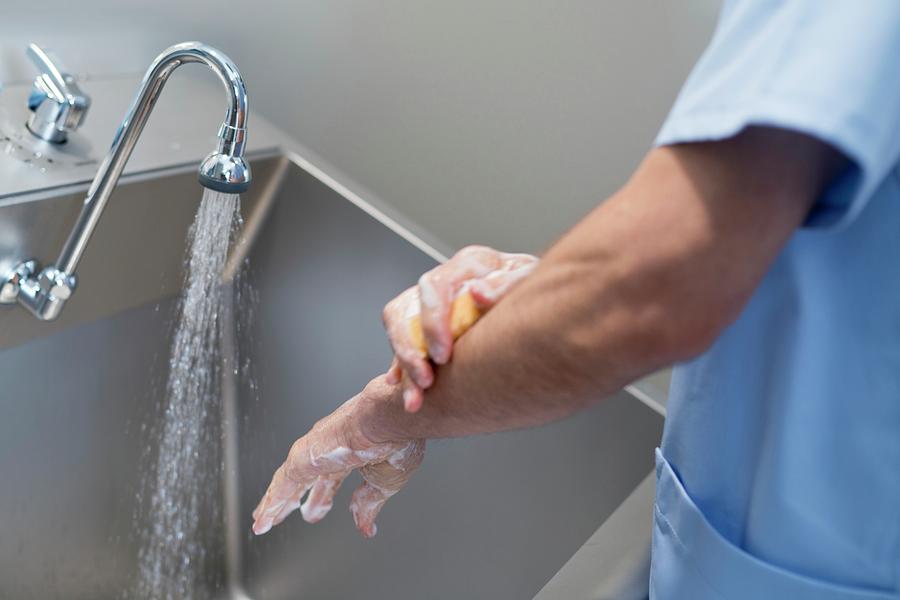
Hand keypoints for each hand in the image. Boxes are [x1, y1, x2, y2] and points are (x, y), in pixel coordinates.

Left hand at [252, 378, 422, 537]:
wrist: (391, 418)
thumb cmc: (397, 441)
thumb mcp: (384, 484)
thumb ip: (368, 504)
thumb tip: (366, 527)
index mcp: (353, 453)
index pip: (331, 478)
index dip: (322, 497)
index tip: (315, 512)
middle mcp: (330, 448)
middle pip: (305, 479)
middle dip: (293, 498)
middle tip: (281, 514)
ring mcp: (315, 450)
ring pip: (287, 480)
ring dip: (275, 502)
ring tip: (261, 522)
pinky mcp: (304, 456)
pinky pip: (282, 484)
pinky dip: (272, 503)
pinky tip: (263, 520)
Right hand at [383, 245, 537, 411]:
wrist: (541, 304)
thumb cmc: (535, 291)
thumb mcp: (530, 283)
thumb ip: (507, 284)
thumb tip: (477, 293)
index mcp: (470, 264)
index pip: (435, 286)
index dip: (432, 323)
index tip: (442, 356)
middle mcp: (445, 279)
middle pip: (406, 310)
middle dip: (410, 350)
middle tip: (427, 380)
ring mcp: (431, 301)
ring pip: (397, 328)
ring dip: (404, 365)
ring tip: (417, 399)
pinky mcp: (425, 324)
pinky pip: (402, 345)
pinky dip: (402, 371)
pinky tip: (411, 394)